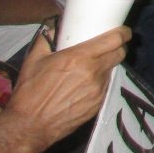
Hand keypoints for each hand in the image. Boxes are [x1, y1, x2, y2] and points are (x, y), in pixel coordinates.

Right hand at [3, 26, 129, 152]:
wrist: (30, 125)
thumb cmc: (30, 92)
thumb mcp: (34, 60)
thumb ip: (46, 39)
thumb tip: (54, 26)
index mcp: (79, 57)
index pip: (114, 40)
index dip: (123, 33)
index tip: (123, 30)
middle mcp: (93, 72)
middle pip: (119, 53)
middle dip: (118, 47)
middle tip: (110, 45)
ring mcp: (98, 90)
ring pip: (112, 70)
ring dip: (107, 64)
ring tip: (94, 65)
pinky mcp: (97, 104)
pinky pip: (105, 86)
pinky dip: (100, 80)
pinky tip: (87, 83)